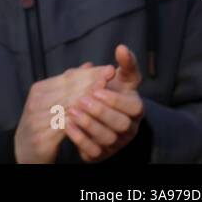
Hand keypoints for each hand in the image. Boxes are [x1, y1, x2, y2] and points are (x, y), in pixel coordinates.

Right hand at [14, 63, 114, 162]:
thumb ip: (70, 85)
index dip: (89, 73)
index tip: (109, 69)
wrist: (24, 150)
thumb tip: (88, 66)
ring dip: (89, 100)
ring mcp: (37, 119)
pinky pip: (65, 127)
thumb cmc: (42, 124)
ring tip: (107, 96)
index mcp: (39, 90)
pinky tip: (94, 119)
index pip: (68, 78)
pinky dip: (80, 122)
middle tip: (111, 77)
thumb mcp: (53, 101)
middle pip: (69, 90)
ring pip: (69, 107)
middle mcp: (36, 102)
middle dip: (92, 83)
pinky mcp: (41, 137)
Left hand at [66, 45, 144, 162]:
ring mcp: (115, 143)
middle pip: (121, 125)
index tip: (97, 89)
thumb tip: (123, 48)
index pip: (134, 108)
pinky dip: (79, 138)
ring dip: (88, 124)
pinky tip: (66, 124)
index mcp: (135, 110)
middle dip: (100, 112)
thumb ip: (125, 64)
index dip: (116, 100)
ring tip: (71, 111)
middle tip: (81, 100)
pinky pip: (93, 151)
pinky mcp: (100, 154)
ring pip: (107, 139)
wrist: (96, 116)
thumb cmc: (110, 93)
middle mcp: (128, 129)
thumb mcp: (120, 78)